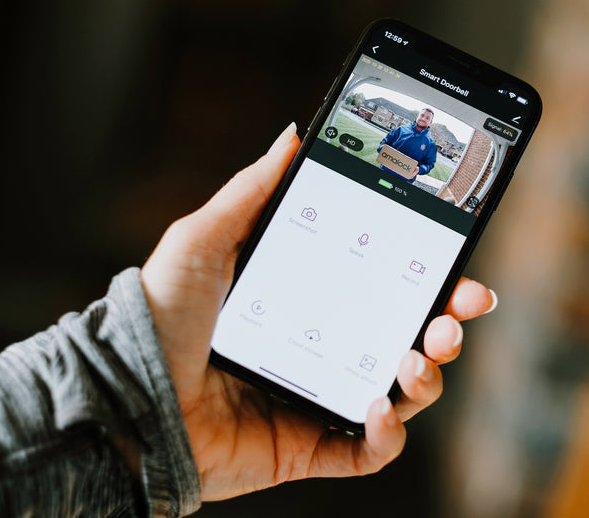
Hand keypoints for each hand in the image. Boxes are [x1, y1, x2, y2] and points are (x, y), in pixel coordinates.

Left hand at [140, 123, 496, 500]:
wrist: (130, 395)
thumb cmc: (161, 316)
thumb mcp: (204, 239)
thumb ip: (252, 190)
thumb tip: (291, 137)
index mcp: (312, 301)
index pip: (387, 288)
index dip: (431, 279)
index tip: (458, 265)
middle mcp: (325, 349)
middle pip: (408, 339)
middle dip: (447, 326)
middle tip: (458, 312)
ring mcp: (321, 399)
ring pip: (402, 394)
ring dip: (428, 376)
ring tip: (418, 355)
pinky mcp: (311, 446)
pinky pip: (369, 450)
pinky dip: (388, 434)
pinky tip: (379, 407)